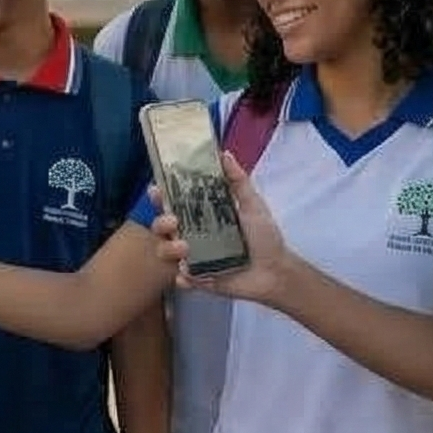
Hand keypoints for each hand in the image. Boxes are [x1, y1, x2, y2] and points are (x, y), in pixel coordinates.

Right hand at [146, 155, 297, 307]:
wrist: (276, 271)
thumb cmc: (265, 237)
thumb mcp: (252, 205)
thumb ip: (238, 181)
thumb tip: (225, 154)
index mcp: (201, 215)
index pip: (173, 203)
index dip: (160, 196)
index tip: (156, 189)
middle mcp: (192, 234)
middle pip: (162, 227)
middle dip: (160, 222)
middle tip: (173, 221)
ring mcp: (193, 258)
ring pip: (165, 252)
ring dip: (169, 248)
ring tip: (186, 248)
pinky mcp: (199, 279)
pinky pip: (181, 278)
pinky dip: (182, 276)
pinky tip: (188, 274)